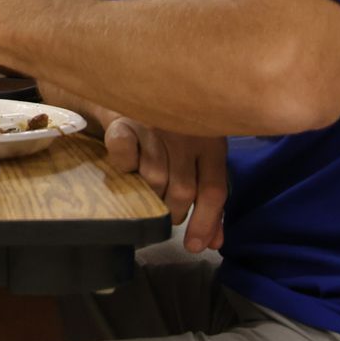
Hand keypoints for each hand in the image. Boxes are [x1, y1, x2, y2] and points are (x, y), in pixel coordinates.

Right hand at [104, 117, 227, 252]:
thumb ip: (210, 201)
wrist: (138, 94)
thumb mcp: (202, 161)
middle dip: (174, 212)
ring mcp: (154, 127)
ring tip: (147, 186)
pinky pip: (124, 160)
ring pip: (153, 180)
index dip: (206, 222)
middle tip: (167, 210)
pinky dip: (125, 168)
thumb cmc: (176, 134)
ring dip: (149, 193)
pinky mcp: (125, 124)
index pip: (214, 191)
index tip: (194, 246)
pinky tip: (129, 165)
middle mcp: (186, 134)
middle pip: (183, 191)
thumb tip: (213, 244)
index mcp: (212, 142)